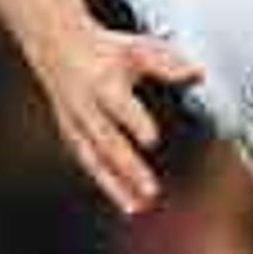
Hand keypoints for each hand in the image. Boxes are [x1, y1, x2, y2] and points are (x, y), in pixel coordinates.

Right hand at [30, 18, 199, 217]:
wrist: (55, 45)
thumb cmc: (105, 49)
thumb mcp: (138, 48)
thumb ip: (167, 63)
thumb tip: (197, 74)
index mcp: (103, 83)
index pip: (118, 105)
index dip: (133, 121)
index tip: (152, 140)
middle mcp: (85, 107)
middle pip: (107, 142)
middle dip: (128, 168)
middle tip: (150, 191)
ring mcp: (74, 123)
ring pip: (93, 159)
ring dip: (115, 185)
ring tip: (137, 208)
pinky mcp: (71, 134)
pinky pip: (88, 162)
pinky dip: (105, 183)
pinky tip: (126, 202)